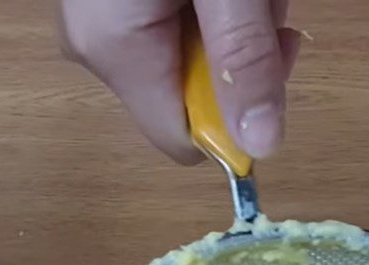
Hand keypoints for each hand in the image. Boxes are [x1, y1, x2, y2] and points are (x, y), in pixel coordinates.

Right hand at [59, 0, 300, 163]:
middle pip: (191, 99)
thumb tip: (261, 146)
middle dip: (240, 58)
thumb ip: (245, 59)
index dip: (234, 120)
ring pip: (189, 61)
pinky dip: (210, 11)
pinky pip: (171, 30)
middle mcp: (99, 49)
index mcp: (117, 52)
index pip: (184, 140)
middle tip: (262, 7)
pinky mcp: (111, 4)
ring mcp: (100, 23)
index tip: (269, 64)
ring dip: (233, 30)